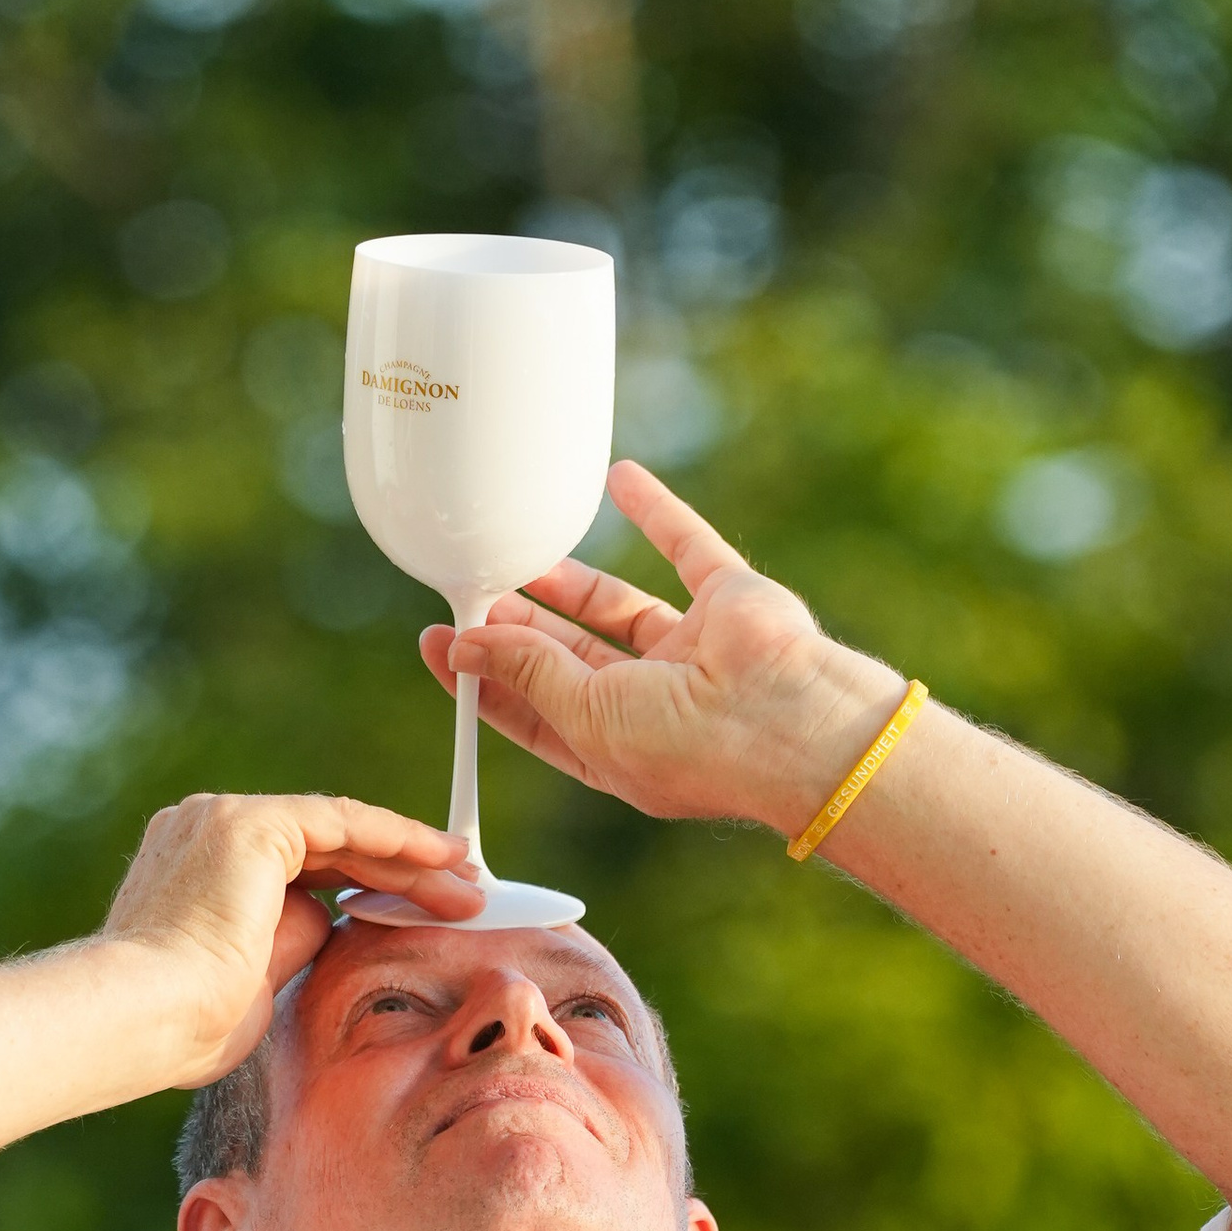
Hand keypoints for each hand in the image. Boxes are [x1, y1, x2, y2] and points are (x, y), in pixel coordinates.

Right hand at [104, 791, 480, 1083]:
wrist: (146, 1018)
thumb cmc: (186, 1026)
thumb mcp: (252, 980)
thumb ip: (289, 942)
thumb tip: (330, 923)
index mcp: (198, 867)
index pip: (300, 867)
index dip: (366, 885)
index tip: (417, 907)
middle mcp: (206, 829)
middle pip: (328, 845)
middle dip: (400, 872)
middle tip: (460, 893)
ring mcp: (223, 819)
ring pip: (342, 831)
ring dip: (411, 858)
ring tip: (468, 883)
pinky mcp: (250, 824)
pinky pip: (343, 822)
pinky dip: (395, 839)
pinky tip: (440, 858)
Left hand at [418, 461, 905, 835]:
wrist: (790, 722)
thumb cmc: (693, 748)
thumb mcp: (586, 718)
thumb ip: (528, 673)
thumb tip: (468, 642)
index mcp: (617, 750)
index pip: (536, 713)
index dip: (487, 680)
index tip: (441, 644)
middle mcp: (654, 705)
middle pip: (568, 658)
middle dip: (518, 625)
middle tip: (470, 589)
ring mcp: (694, 653)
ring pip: (615, 607)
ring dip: (568, 580)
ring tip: (518, 550)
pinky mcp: (728, 603)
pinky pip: (685, 545)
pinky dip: (655, 511)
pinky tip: (620, 480)